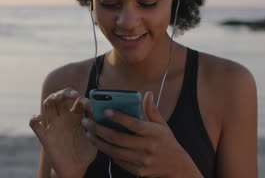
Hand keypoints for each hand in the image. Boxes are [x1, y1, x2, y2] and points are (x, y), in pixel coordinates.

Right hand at [29, 89, 96, 177]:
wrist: (75, 169)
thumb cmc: (86, 152)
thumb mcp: (94, 137)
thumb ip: (95, 124)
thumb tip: (95, 110)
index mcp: (77, 117)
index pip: (77, 100)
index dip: (81, 98)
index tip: (87, 103)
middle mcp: (64, 118)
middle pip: (60, 97)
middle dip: (65, 92)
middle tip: (72, 94)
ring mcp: (54, 126)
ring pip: (47, 104)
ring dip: (51, 98)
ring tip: (57, 98)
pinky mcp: (45, 137)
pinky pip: (34, 125)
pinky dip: (34, 119)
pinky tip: (39, 118)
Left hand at [81, 91, 197, 177]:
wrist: (176, 168)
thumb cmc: (166, 142)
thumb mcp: (162, 125)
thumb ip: (152, 110)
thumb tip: (147, 94)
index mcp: (154, 133)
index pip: (134, 124)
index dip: (119, 117)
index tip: (105, 110)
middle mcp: (148, 147)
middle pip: (118, 138)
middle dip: (99, 129)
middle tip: (87, 121)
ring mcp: (142, 161)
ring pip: (114, 151)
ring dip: (98, 141)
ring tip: (88, 132)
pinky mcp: (137, 171)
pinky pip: (117, 160)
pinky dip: (106, 150)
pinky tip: (98, 142)